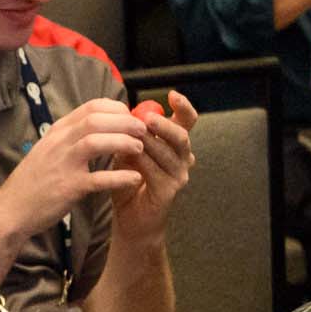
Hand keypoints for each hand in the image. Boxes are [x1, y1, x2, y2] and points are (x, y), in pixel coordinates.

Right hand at [0, 97, 147, 236]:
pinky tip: (135, 179)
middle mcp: (59, 143)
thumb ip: (72, 137)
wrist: (11, 210)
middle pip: (96, 119)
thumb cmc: (34, 181)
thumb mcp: (49, 150)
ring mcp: (63, 164)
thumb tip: (100, 126)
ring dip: (122, 142)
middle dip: (125, 122)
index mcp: (58, 131)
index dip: (117, 109)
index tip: (131, 117)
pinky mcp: (68, 188)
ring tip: (140, 148)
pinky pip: (98, 179)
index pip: (91, 107)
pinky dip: (119, 177)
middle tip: (143, 130)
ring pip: (96, 142)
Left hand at [112, 91, 197, 240]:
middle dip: (165, 124)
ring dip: (152, 141)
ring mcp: (178, 175)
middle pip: (182, 135)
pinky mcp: (169, 191)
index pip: (187, 121)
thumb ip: (130, 134)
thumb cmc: (129, 181)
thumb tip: (124, 112)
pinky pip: (158, 172)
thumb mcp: (127, 152)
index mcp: (174, 144)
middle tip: (147, 117)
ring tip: (135, 132)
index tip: (172, 94)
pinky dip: (144, 161)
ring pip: (170, 152)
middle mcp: (182, 158)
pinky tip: (132, 155)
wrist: (131, 217)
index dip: (183, 106)